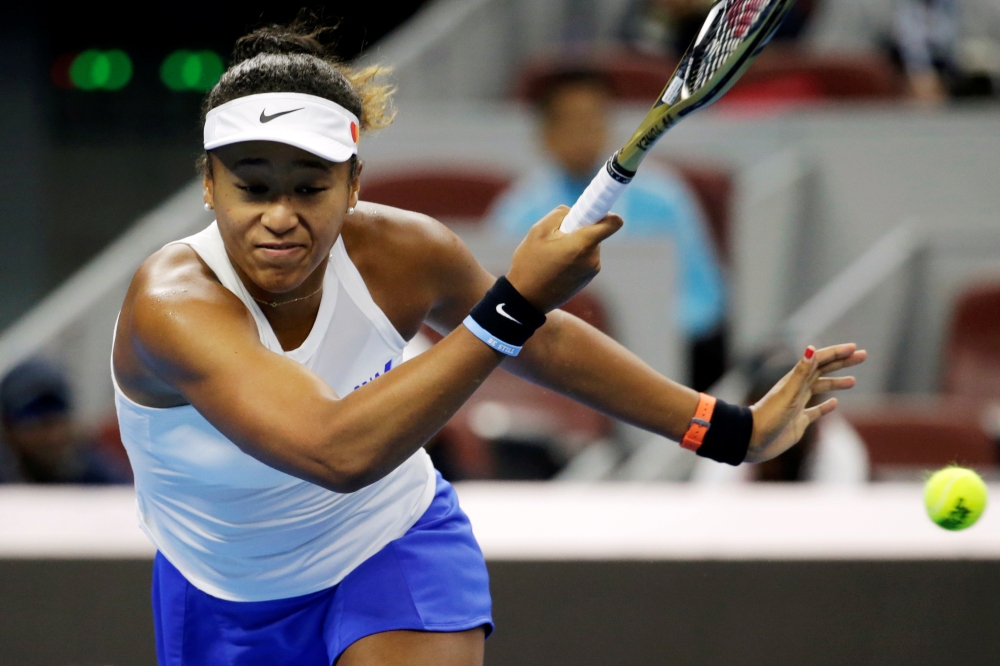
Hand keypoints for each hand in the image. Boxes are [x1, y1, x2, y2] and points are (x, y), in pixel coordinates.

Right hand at [507, 206, 622, 311]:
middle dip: (580, 230)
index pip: (613, 223)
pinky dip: (575, 257)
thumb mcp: (537, 231)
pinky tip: (555, 266)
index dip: (607, 212)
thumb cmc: (529, 264)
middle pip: (596, 232)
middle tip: (558, 236)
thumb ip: (560, 214)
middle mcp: (592, 258)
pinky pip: (585, 259)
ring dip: (576, 244)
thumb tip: (575, 212)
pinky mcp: (587, 279)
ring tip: (553, 254)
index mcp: (582, 244)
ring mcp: (591, 271)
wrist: (526, 299)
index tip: (596, 209)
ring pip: (589, 246)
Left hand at [745, 343, 866, 462]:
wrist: (753, 440)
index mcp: (795, 380)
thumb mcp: (788, 393)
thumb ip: (801, 372)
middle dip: (842, 363)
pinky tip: (834, 403)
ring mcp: (798, 405)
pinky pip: (815, 411)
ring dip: (836, 383)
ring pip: (820, 389)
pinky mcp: (798, 421)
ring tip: (853, 380)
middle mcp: (797, 389)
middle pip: (823, 371)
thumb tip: (811, 348)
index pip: (820, 361)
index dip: (836, 353)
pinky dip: (825, 406)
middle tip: (862, 356)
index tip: (854, 348)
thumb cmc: (769, 416)